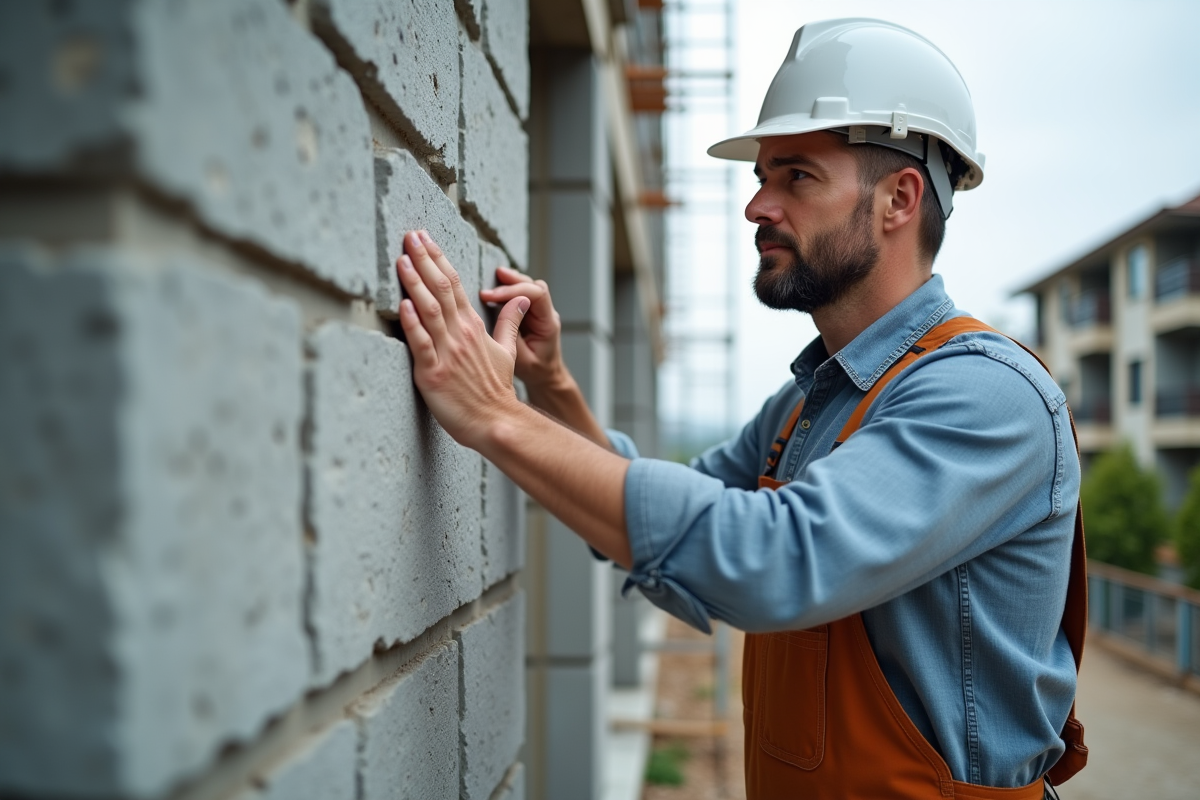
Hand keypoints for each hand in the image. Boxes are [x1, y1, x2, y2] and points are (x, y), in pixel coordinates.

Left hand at [395, 230, 529, 449]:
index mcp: (473, 327)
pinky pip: (421, 343)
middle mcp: (459, 335)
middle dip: (423, 259)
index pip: (454, 285)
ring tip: (402, 259)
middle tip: (410, 235)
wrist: (496, 421)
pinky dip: (412, 323)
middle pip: (440, 289)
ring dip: (414, 282)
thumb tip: (522, 298)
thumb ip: (509, 323)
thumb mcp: (506, 352)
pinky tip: (403, 304)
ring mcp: (446, 353)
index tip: (424, 239)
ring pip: (428, 310)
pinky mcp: (432, 373)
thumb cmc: (495, 391)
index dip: (438, 259)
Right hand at [479, 266, 567, 391]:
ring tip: (493, 279)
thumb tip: (499, 312)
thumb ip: (512, 336)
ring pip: (528, 287)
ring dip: (511, 282)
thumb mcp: (520, 359)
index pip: (537, 295)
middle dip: (511, 282)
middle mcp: (547, 314)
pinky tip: (498, 288)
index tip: (491, 297)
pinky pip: (523, 294)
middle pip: (533, 286)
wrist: (545, 377)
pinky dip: (510, 288)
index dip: (513, 291)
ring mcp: (540, 312)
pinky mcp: (531, 313)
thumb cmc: (535, 371)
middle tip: (488, 286)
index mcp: (548, 323)